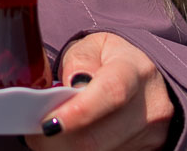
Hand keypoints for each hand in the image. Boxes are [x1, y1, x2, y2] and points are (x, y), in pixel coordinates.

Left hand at [22, 32, 174, 149]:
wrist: (150, 78)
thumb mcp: (94, 46)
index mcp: (135, 71)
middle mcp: (150, 107)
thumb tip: (68, 89)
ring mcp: (151, 135)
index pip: (110, 94)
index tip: (47, 122)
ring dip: (66, 147)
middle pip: (98, 137)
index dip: (77, 113)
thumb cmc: (113, 59)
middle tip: (34, 131)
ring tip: (51, 132)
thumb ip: (79, 62)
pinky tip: (70, 138)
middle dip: (59, 139)